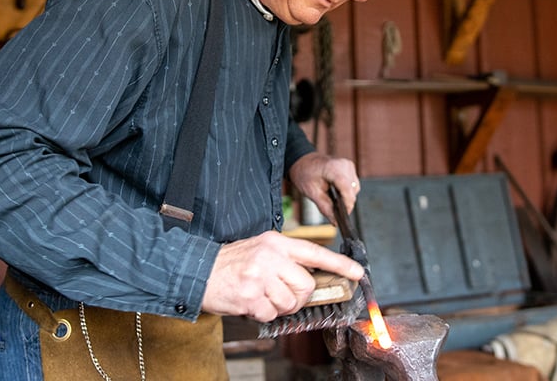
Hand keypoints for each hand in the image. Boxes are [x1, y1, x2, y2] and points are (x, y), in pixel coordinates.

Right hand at [201, 230, 363, 320]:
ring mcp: (260, 276)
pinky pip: (272, 313)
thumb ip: (285, 259)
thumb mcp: (260, 249)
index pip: (314, 252)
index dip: (339, 263)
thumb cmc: (231, 262)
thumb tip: (311, 277)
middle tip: (280, 293)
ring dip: (279, 306)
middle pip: (306, 284)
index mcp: (275, 242)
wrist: (198, 270)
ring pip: (290, 302)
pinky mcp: (250, 296)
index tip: (357, 272)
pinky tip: (251, 302)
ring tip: (261, 296)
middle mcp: (270, 256)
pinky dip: (263, 313)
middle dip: (298, 296)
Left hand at [289, 152, 359, 222]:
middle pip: (352, 191)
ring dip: (346, 197)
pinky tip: (336, 193)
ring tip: (333, 201)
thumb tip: (335, 221)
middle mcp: (345, 165)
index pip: (347, 190)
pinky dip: (346, 191)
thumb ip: (325, 207)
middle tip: (334, 212)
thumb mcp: (311, 192)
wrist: (302, 161)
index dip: (346, 206)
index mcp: (334, 168)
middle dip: (345, 203)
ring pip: (354, 189)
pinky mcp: (349, 168)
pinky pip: (353, 184)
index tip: (341, 217)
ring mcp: (348, 165)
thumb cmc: (304, 174)